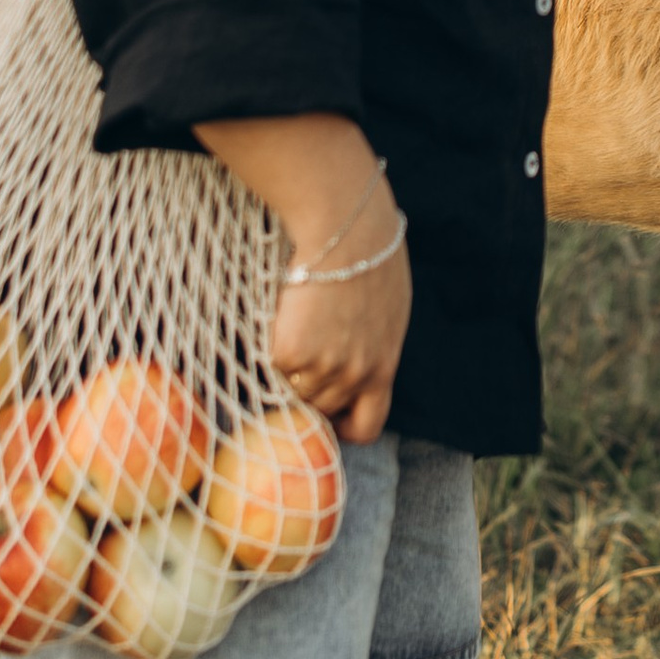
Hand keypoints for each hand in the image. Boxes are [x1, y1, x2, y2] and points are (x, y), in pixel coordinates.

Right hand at [270, 230, 410, 444]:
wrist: (346, 231)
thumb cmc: (372, 256)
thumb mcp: (390, 311)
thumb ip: (376, 345)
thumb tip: (363, 361)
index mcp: (385, 368)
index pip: (368, 426)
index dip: (345, 427)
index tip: (330, 416)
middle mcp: (355, 376)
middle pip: (322, 408)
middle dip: (309, 390)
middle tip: (300, 355)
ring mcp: (322, 368)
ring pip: (292, 388)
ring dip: (287, 367)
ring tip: (295, 324)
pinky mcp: (289, 353)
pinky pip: (271, 363)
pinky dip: (270, 344)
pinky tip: (282, 312)